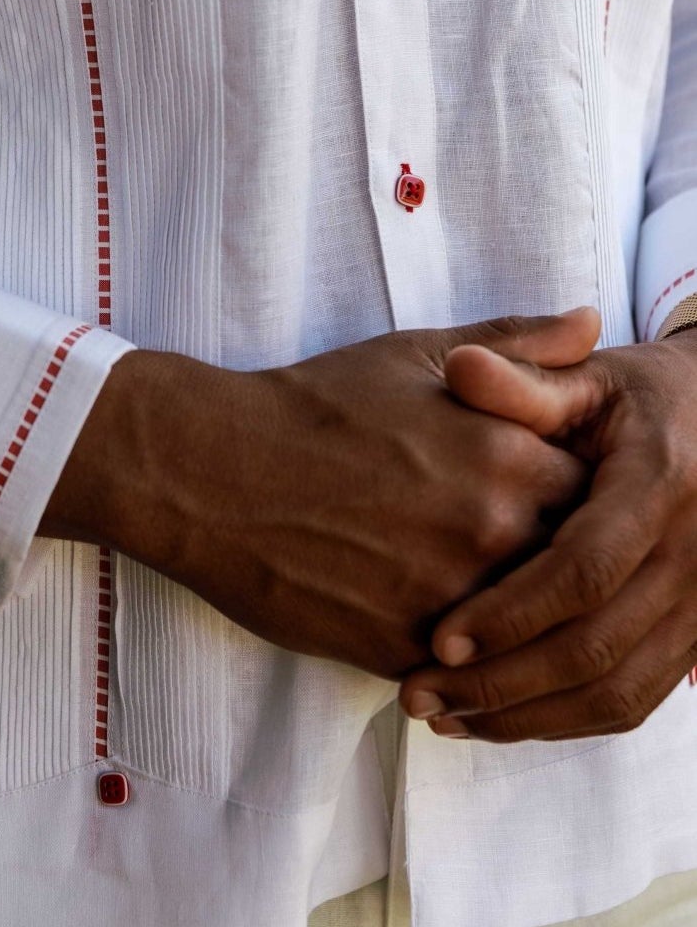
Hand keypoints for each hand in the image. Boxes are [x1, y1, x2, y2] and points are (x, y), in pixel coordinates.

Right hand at [41, 310, 595, 678]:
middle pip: (574, 563)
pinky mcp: (405, 652)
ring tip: (472, 579)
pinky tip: (440, 620)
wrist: (207, 471)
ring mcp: (451, 599)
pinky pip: (469, 667)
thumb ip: (516, 344)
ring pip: (527, 624)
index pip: (599, 491)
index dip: (579, 490)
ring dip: (516, 609)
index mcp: (504, 454)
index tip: (546, 485)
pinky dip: (466, 650)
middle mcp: (491, 532)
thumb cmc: (312, 407)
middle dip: (554, 553)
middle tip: (510, 536)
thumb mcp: (414, 355)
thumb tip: (591, 321)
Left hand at [400, 320, 696, 741]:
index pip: (585, 570)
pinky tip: (499, 719)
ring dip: (529, 717)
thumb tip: (459, 367)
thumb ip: (522, 379)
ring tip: (445, 716)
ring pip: (618, 692)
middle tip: (420, 695)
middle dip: (504, 683)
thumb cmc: (638, 398)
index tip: (439, 640)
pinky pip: (635, 700)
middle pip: (596, 647)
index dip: (512, 611)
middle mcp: (693, 558)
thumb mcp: (588, 377)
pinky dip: (566, 721)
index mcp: (660, 485)